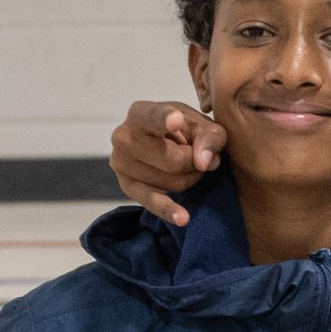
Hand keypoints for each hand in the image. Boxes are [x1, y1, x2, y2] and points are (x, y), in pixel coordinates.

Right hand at [109, 102, 224, 226]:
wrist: (162, 143)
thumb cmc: (183, 130)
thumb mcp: (202, 125)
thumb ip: (209, 137)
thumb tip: (204, 161)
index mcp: (140, 113)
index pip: (153, 116)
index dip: (164, 119)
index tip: (175, 120)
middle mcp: (123, 136)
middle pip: (174, 160)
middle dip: (195, 163)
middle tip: (196, 155)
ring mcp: (121, 163)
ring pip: (173, 182)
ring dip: (190, 178)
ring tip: (185, 166)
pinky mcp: (127, 186)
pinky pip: (153, 201)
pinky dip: (169, 210)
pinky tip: (182, 217)